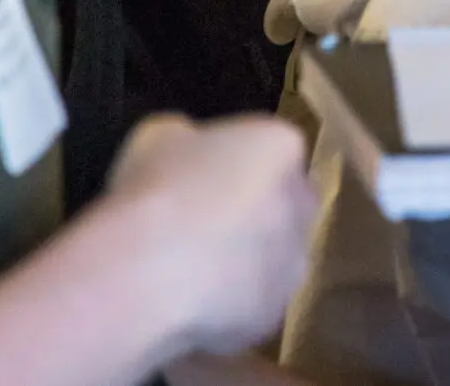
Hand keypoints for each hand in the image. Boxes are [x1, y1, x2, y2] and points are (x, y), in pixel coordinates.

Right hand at [100, 113, 315, 357]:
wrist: (148, 271)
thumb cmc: (155, 189)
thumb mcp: (159, 135)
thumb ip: (189, 141)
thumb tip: (188, 154)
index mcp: (281, 147)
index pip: (271, 148)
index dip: (234, 163)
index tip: (199, 177)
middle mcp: (301, 203)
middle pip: (283, 202)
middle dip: (254, 210)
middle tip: (203, 221)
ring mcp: (292, 262)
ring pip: (274, 257)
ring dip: (246, 259)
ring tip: (193, 269)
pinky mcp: (274, 314)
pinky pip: (252, 303)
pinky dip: (229, 304)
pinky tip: (190, 302)